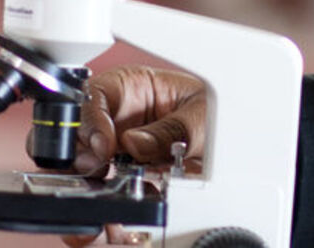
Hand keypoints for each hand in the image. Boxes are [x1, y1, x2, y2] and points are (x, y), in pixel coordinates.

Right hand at [58, 66, 206, 246]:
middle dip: (77, 158)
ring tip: (103, 209)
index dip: (92, 120)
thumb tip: (135, 144)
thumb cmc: (217, 107)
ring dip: (89, 192)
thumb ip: (173, 127)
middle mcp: (117, 120)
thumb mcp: (202, 111)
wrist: (238, 139)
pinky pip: (106, 200)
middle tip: (96, 173)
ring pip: (83, 174)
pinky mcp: (125, 184)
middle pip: (75, 137)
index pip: (94, 97)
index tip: (103, 145)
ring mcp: (118, 154)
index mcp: (131, 88)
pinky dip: (108, 214)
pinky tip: (117, 225)